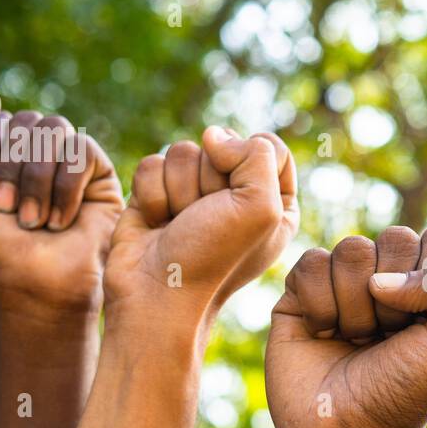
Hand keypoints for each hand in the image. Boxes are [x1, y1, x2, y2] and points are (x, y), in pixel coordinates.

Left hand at [0, 89, 122, 314]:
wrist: (32, 287)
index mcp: (1, 153)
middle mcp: (37, 153)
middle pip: (26, 120)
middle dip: (13, 167)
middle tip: (7, 210)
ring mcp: (70, 163)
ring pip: (55, 130)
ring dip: (38, 179)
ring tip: (34, 220)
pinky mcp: (101, 177)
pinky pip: (83, 151)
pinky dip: (66, 187)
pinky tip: (61, 221)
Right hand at [103, 126, 298, 333]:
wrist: (158, 293)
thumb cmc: (214, 258)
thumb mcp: (261, 208)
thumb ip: (257, 155)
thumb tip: (214, 135)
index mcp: (274, 200)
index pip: (268, 146)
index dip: (249, 163)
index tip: (239, 199)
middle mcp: (236, 194)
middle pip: (221, 144)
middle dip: (209, 181)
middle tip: (206, 219)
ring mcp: (194, 194)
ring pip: (182, 151)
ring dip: (179, 190)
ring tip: (181, 224)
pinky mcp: (157, 194)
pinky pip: (152, 164)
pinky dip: (152, 194)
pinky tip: (158, 223)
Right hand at [265, 226, 426, 427]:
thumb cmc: (412, 391)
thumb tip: (381, 277)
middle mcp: (391, 277)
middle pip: (397, 237)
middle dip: (397, 297)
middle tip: (390, 337)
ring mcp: (345, 283)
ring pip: (352, 249)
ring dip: (358, 307)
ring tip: (358, 341)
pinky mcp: (302, 293)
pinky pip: (311, 263)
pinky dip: (322, 306)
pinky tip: (325, 335)